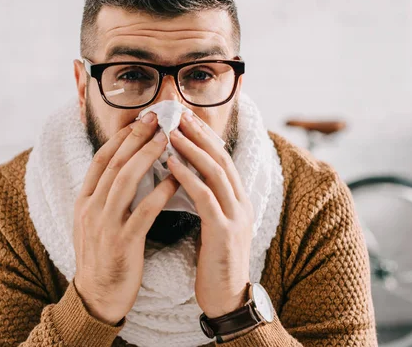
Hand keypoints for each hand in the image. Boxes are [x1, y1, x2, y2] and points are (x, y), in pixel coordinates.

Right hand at [73, 112, 178, 324]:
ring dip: (147, 156)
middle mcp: (91, 208)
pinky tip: (175, 179)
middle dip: (136, 137)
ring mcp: (104, 225)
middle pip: (114, 163)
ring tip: (167, 139)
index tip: (139, 120)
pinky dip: (160, 192)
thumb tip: (125, 170)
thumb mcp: (93, 223)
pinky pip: (144, 211)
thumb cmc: (102, 258)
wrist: (97, 298)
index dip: (120, 138)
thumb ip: (105, 197)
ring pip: (125, 180)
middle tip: (156, 118)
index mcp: (84, 201)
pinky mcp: (122, 242)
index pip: (101, 160)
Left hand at [168, 111, 252, 317]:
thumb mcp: (213, 224)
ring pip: (215, 172)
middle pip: (221, 157)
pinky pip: (205, 197)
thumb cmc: (214, 262)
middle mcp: (242, 202)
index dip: (205, 135)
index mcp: (239, 199)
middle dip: (199, 133)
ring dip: (191, 149)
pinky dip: (187, 177)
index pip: (222, 157)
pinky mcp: (225, 232)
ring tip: (170, 133)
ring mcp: (236, 216)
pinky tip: (170, 164)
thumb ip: (206, 200)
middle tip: (178, 114)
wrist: (227, 298)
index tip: (186, 117)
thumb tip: (184, 176)